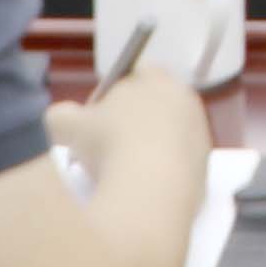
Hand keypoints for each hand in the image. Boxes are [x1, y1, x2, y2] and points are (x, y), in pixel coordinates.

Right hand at [47, 50, 208, 177]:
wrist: (149, 195)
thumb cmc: (108, 146)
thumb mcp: (65, 124)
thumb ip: (60, 114)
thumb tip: (62, 118)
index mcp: (158, 79)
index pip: (135, 71)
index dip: (110, 90)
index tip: (93, 115)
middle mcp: (187, 102)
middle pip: (153, 105)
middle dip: (128, 121)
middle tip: (102, 145)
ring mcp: (200, 139)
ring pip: (166, 138)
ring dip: (144, 150)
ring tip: (118, 173)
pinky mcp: (204, 172)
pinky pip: (175, 168)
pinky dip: (158, 176)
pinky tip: (138, 190)